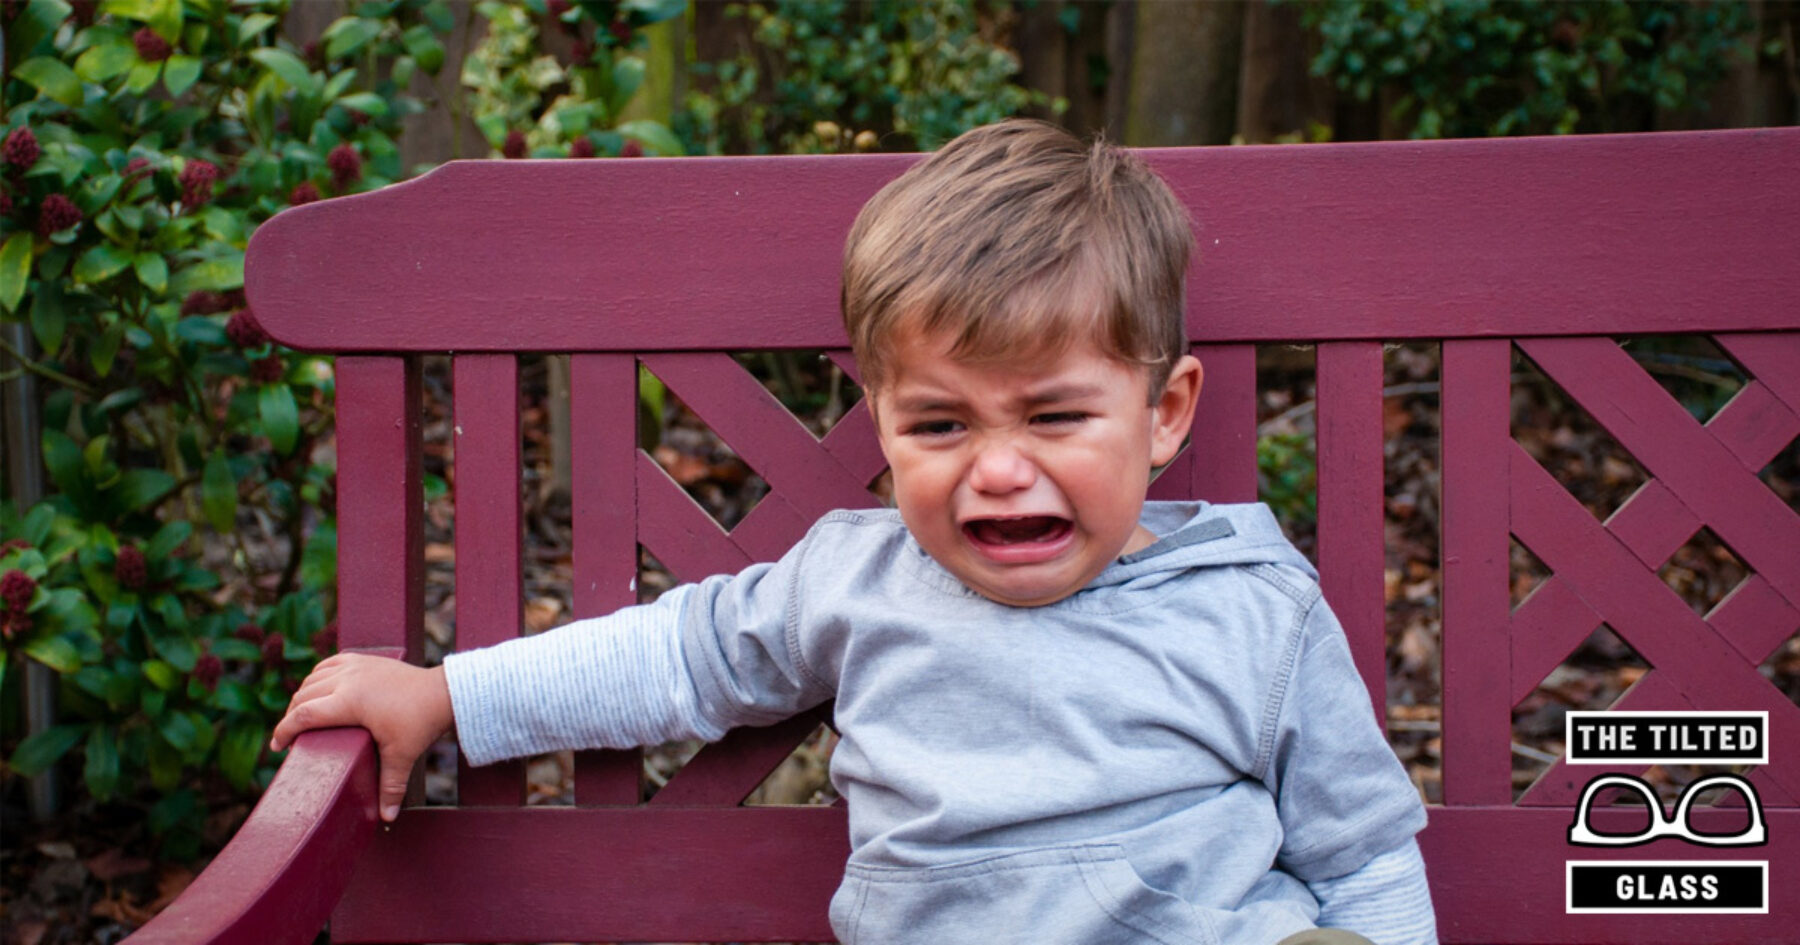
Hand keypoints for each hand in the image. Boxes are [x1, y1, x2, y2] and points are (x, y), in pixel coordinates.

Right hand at [271, 654, 452, 821]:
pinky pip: (329, 664)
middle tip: (289, 738)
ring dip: (303, 697)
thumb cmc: (422, 722)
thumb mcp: (403, 755)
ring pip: (314, 679)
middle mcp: (348, 679)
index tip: (276, 747)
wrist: (445, 692)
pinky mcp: (364, 659)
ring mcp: (356, 665)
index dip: (283, 730)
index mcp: (350, 701)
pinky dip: (318, 677)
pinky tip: (318, 688)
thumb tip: (386, 819)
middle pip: (303, 697)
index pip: (303, 714)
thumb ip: (390, 787)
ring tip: (302, 717)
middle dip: (291, 717)